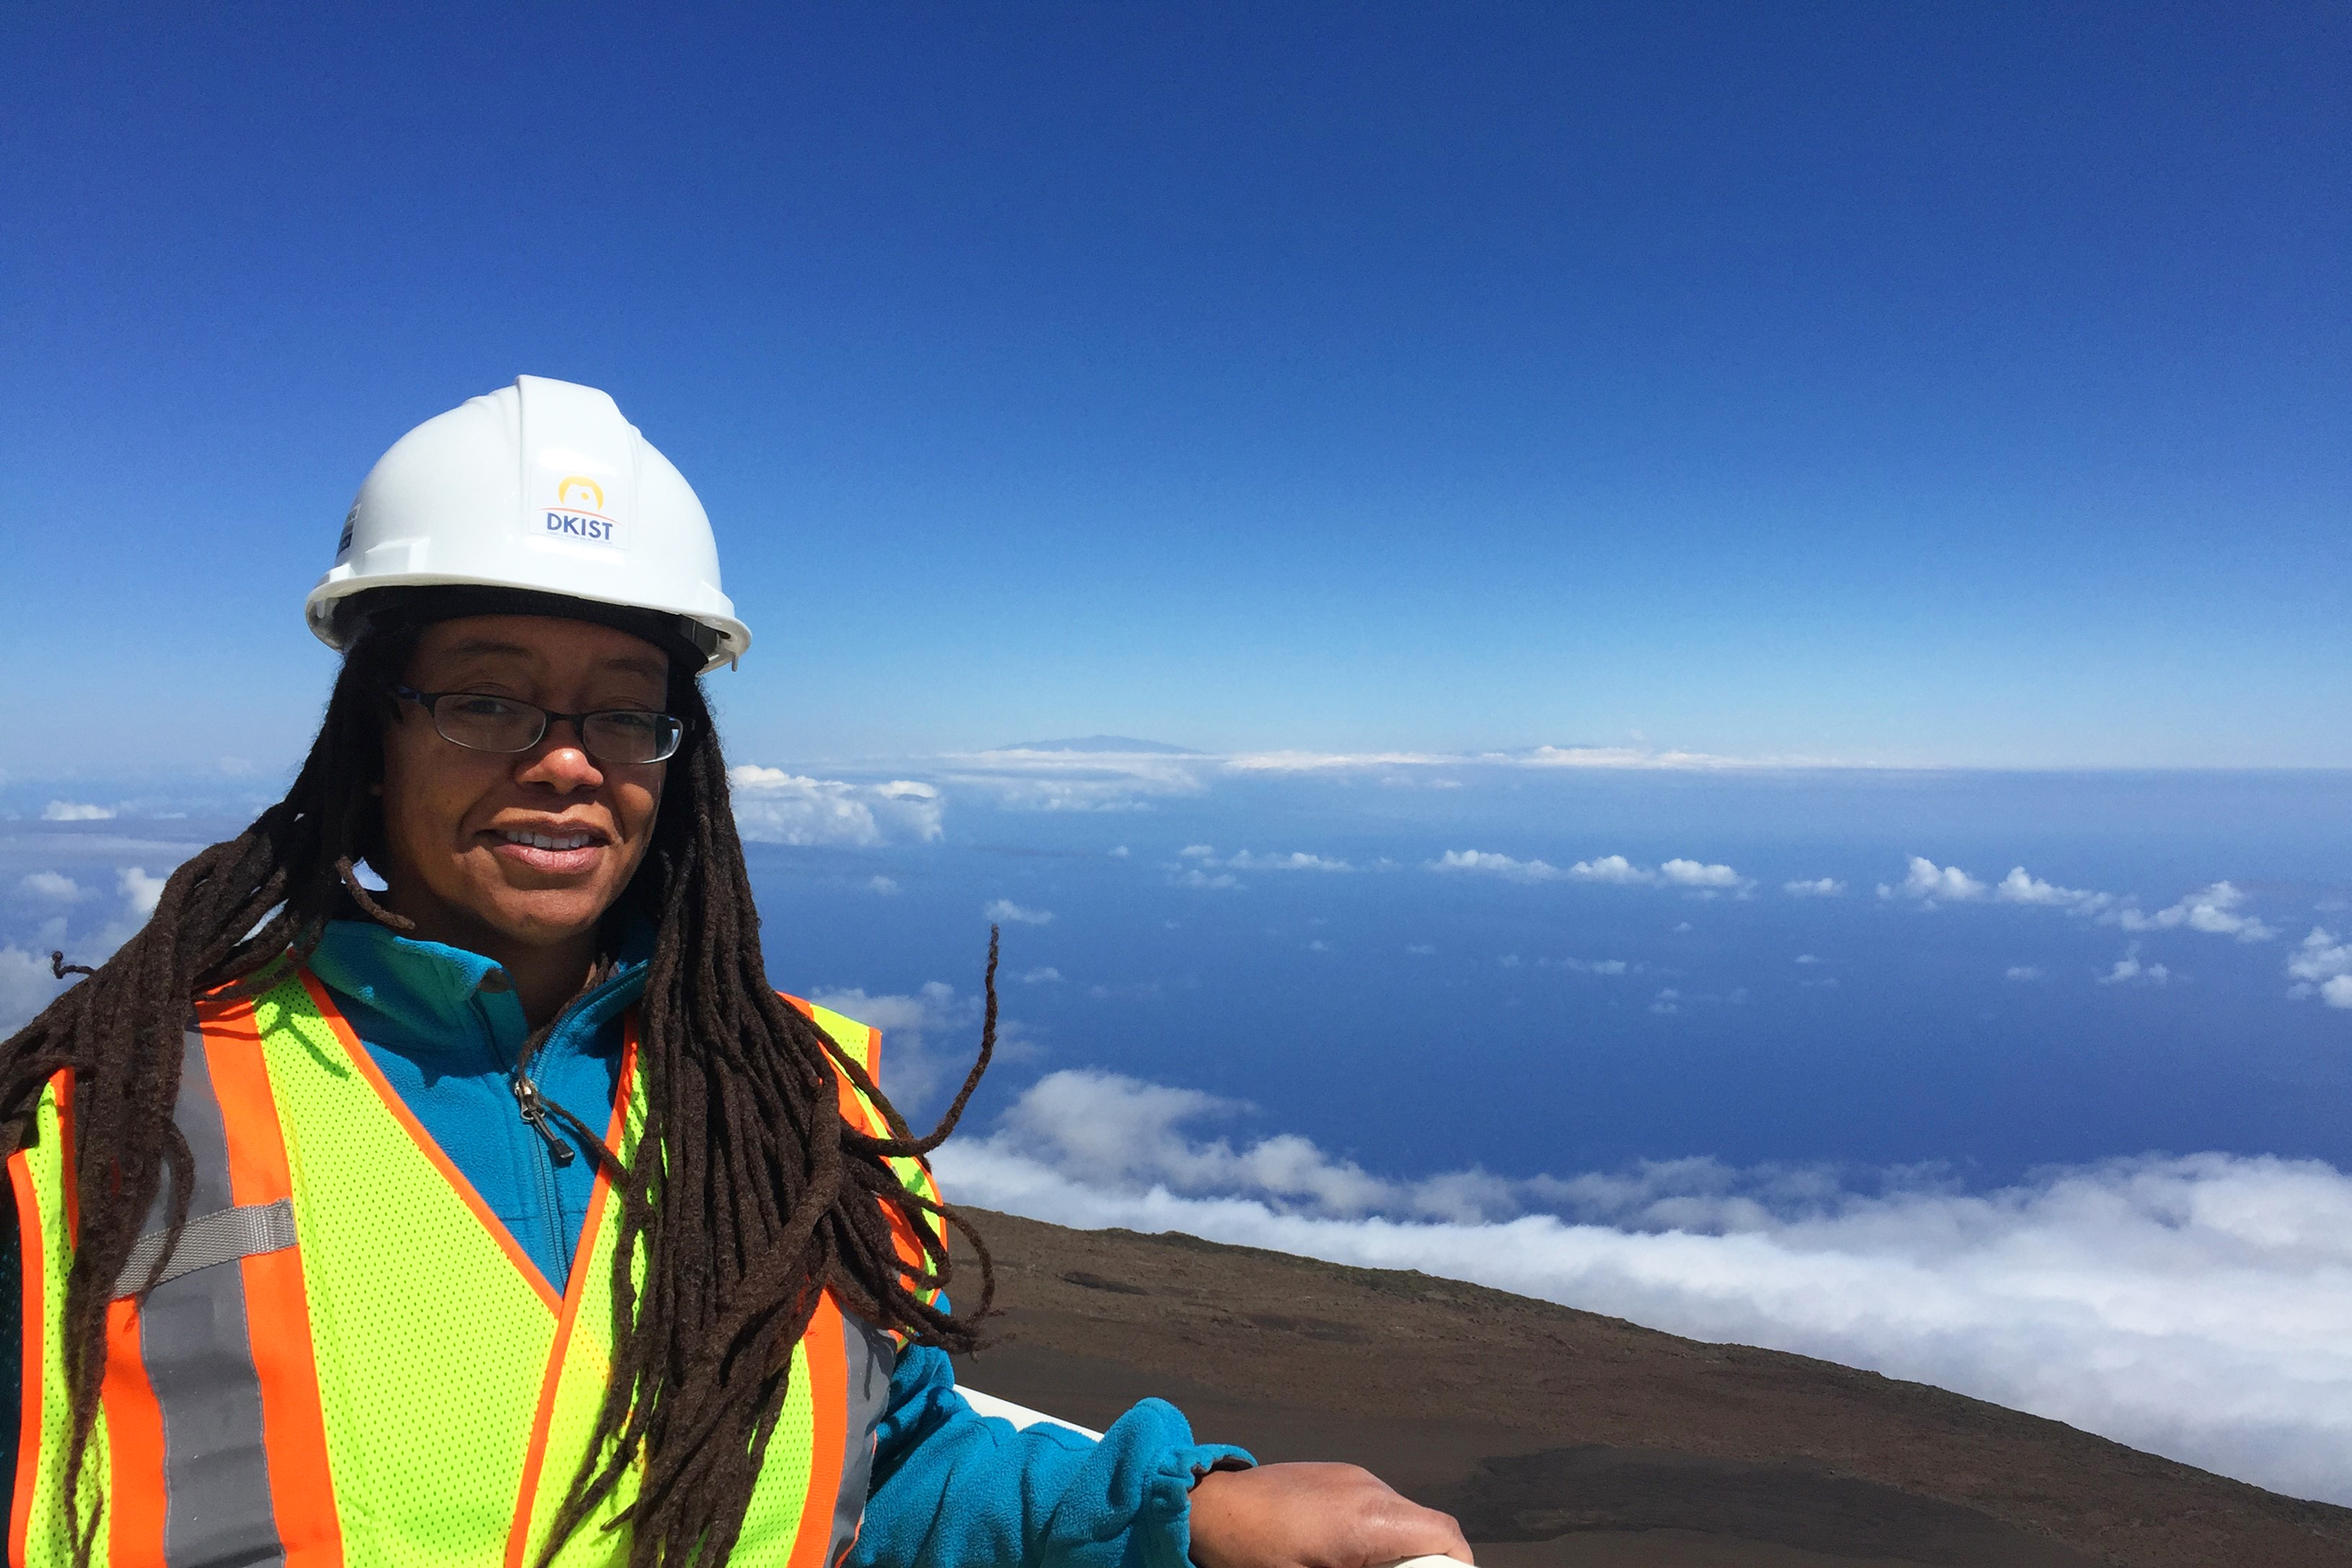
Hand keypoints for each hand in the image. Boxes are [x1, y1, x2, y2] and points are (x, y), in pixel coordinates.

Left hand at [1186, 1461, 1472, 1567]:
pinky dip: (1375, 1535)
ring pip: (1402, 1518)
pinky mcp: (1335, 1476)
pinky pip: (1375, 1507)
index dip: (1456, 1566)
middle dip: (1420, 1563)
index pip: (1445, 1536)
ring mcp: (1351, 1478)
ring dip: (1396, 1550)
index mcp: (1370, 1519)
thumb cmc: (1251, 1552)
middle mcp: (1369, 1489)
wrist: (1207, 1508)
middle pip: (1428, 1528)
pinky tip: (1342, 1556)